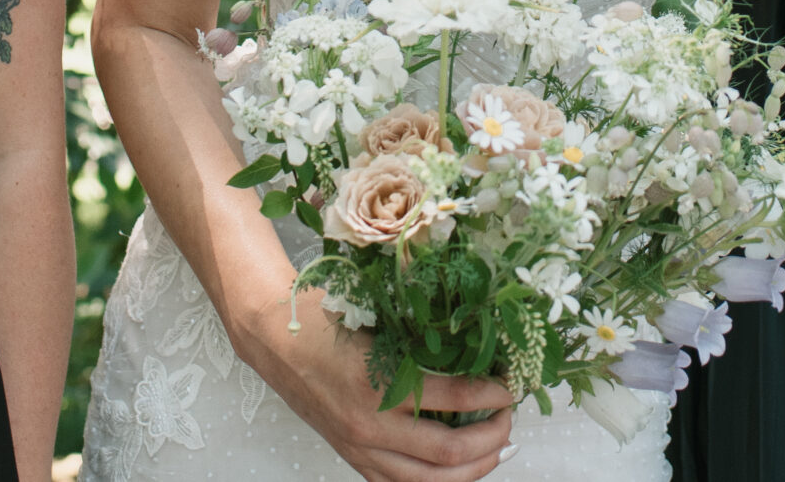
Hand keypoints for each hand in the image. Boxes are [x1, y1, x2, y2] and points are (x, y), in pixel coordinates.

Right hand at [238, 291, 515, 481]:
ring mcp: (360, 447)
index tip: (511, 386)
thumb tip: (471, 344)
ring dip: (472, 470)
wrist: (274, 340)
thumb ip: (418, 337)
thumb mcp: (375, 318)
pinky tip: (456, 471)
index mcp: (379, 382)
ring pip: (428, 481)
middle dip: (491, 439)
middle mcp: (371, 424)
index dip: (492, 394)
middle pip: (448, 453)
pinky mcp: (352, 457)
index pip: (454, 398)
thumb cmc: (323, 320)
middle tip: (509, 420)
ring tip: (496, 451)